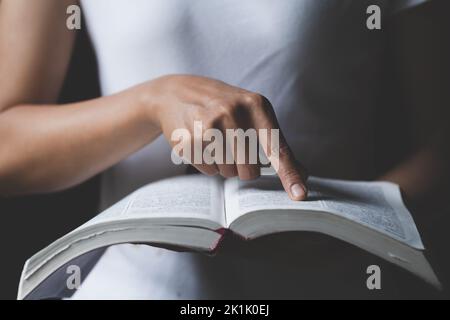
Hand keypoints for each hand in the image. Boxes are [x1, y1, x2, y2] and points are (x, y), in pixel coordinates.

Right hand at [145, 75, 307, 199]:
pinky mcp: (190, 139)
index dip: (289, 174)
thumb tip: (302, 174)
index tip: (300, 195)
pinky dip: (208, 164)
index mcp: (256, 105)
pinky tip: (201, 143)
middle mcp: (233, 112)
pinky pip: (209, 171)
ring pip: (229, 173)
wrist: (177, 93)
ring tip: (214, 141)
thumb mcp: (252, 113)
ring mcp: (209, 125)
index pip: (276, 148)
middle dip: (244, 167)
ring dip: (224, 165)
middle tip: (233, 146)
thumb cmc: (223, 106)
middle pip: (250, 170)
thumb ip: (275, 143)